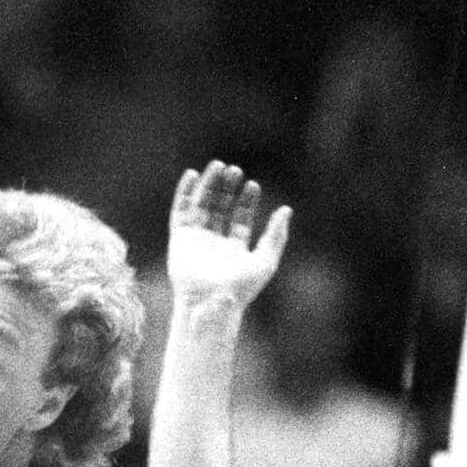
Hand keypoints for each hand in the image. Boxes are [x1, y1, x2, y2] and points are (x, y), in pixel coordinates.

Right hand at [167, 160, 290, 307]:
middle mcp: (213, 243)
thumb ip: (276, 235)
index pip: (239, 219)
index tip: (253, 185)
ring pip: (201, 205)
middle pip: (220, 208)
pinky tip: (192, 175)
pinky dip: (184, 192)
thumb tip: (287, 209)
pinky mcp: (179, 238)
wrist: (211, 301)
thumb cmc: (241, 287)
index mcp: (233, 250)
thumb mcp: (266, 259)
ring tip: (218, 165)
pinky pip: (180, 211)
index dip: (246, 201)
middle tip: (235, 170)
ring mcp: (196, 240)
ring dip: (209, 185)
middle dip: (227, 189)